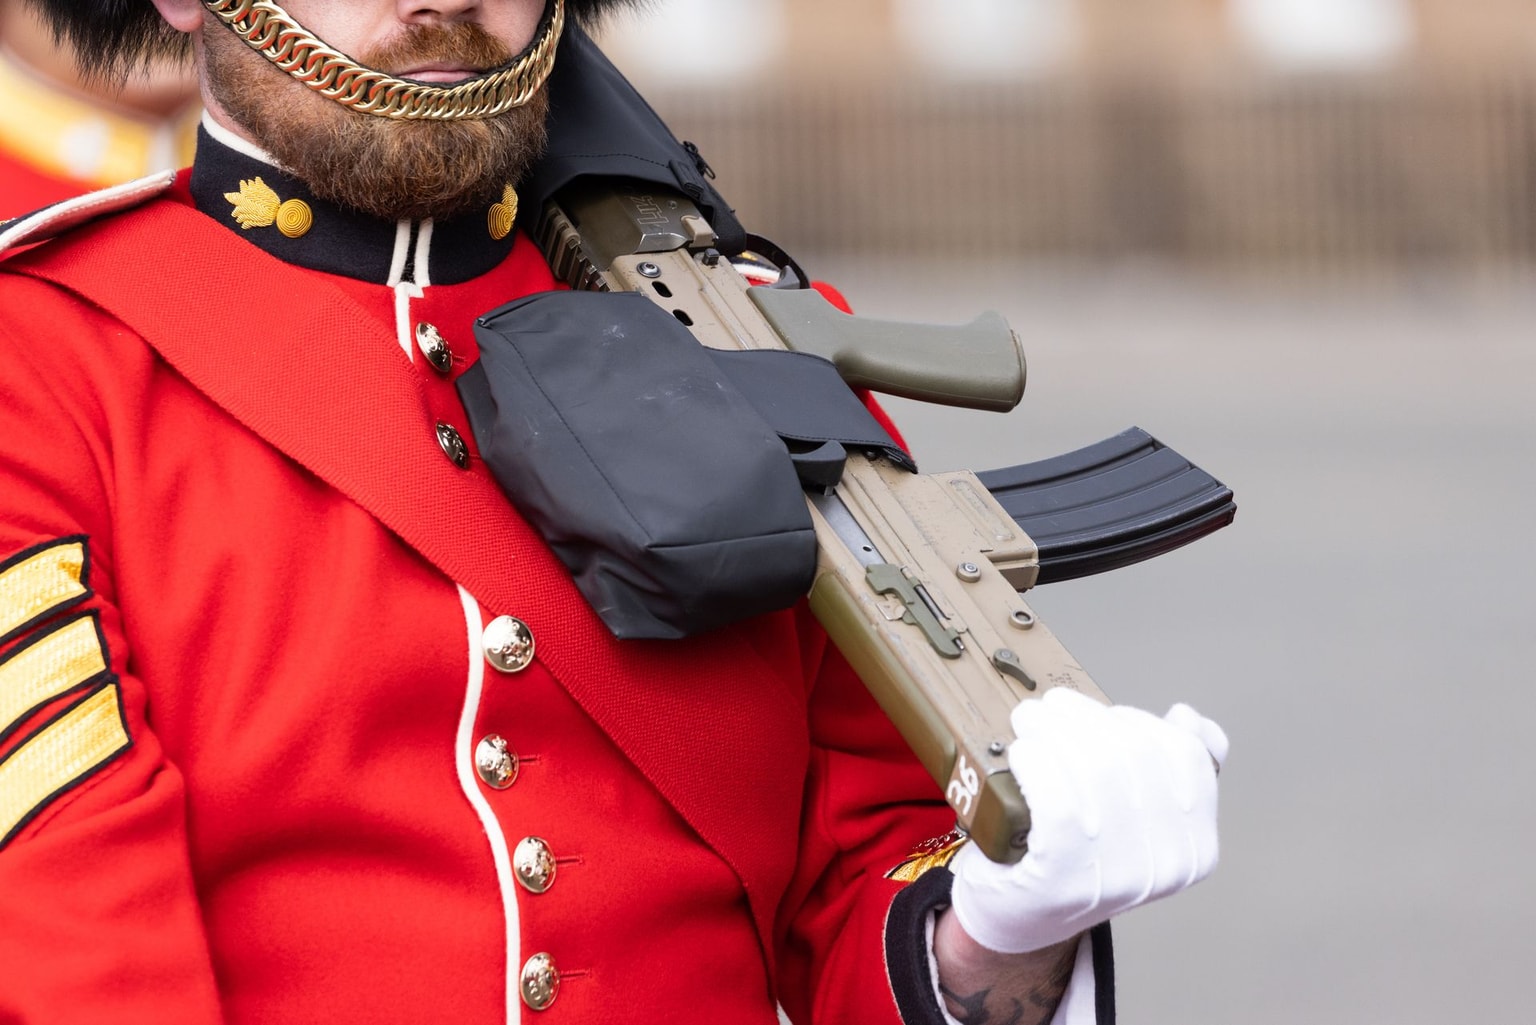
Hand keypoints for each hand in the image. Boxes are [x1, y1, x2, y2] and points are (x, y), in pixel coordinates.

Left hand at [948, 687, 1226, 953]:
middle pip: (1133, 754)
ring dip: (1054, 729)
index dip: (1140, 721)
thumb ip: (1173, 770)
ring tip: (1029, 720)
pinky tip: (1022, 757)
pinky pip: (1056, 798)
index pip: (1185, 756)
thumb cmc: (1078, 859)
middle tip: (1047, 709)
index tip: (1104, 714)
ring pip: (1094, 768)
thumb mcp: (1139, 820)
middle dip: (1084, 718)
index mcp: (1197, 847)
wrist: (1026, 923)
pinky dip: (1037, 764)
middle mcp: (1168, 864)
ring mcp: (1116, 874)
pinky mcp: (1062, 878)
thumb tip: (1186, 718)